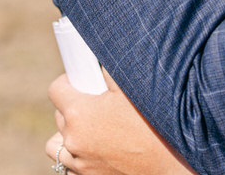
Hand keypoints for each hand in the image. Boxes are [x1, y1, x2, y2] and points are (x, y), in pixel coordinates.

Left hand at [45, 70, 195, 174]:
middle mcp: (73, 140)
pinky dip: (75, 157)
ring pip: (56, 144)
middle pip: (59, 116)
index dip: (67, 81)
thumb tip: (99, 61)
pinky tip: (93, 150)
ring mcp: (78, 164)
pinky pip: (67, 166)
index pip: (55, 90)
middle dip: (73, 107)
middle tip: (96, 103)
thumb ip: (109, 71)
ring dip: (68, 135)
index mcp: (79, 113)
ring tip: (89, 130)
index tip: (79, 81)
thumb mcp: (132, 89)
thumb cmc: (153, 126)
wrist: (169, 166)